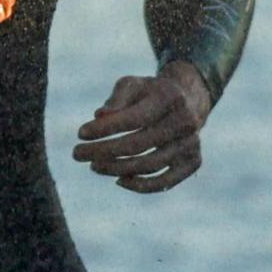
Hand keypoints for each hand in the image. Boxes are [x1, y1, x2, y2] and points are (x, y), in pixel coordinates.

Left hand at [72, 60, 210, 192]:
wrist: (187, 102)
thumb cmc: (149, 94)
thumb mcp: (132, 86)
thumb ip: (116, 99)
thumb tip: (99, 116)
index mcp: (169, 97)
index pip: (133, 118)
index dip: (105, 128)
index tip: (80, 133)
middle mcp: (185, 121)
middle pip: (138, 144)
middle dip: (103, 151)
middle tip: (77, 154)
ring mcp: (192, 143)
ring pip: (149, 165)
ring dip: (116, 169)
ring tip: (94, 166)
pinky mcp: (194, 162)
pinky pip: (165, 182)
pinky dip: (140, 186)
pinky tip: (118, 180)